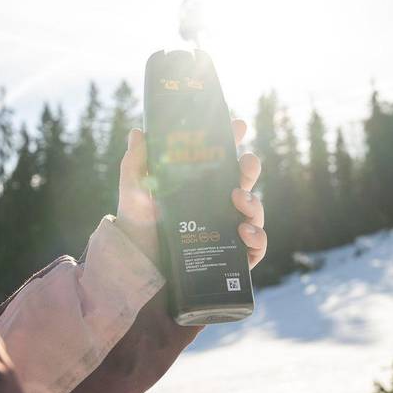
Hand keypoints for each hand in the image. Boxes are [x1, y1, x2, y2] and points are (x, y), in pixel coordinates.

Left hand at [115, 119, 266, 269]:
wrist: (138, 267)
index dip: (233, 140)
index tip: (238, 125)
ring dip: (254, 202)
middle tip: (244, 163)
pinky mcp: (234, 257)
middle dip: (250, 168)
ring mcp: (228, 230)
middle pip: (245, 181)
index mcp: (200, 186)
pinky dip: (258, 238)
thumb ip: (136, 164)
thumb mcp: (134, 193)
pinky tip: (245, 232)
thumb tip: (139, 132)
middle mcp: (218, 205)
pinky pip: (257, 247)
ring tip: (238, 199)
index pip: (222, 159)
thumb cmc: (138, 227)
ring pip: (255, 211)